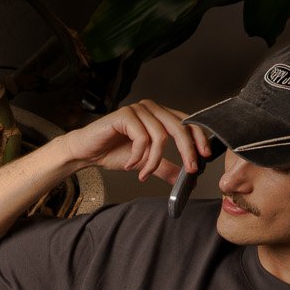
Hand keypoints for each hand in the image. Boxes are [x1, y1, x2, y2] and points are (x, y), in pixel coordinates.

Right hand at [59, 99, 210, 185]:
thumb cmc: (112, 151)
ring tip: (144, 173)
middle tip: (189, 171)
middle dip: (186, 151)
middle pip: (179, 128)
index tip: (204, 158)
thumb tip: (186, 180)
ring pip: (160, 136)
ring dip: (153, 160)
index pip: (188, 122)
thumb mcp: (145, 162)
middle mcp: (152, 108)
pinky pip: (142, 138)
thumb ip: (166, 167)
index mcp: (160, 115)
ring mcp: (138, 109)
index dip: (199, 139)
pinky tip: (129, 165)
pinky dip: (138, 156)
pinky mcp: (125, 115)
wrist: (85, 152)